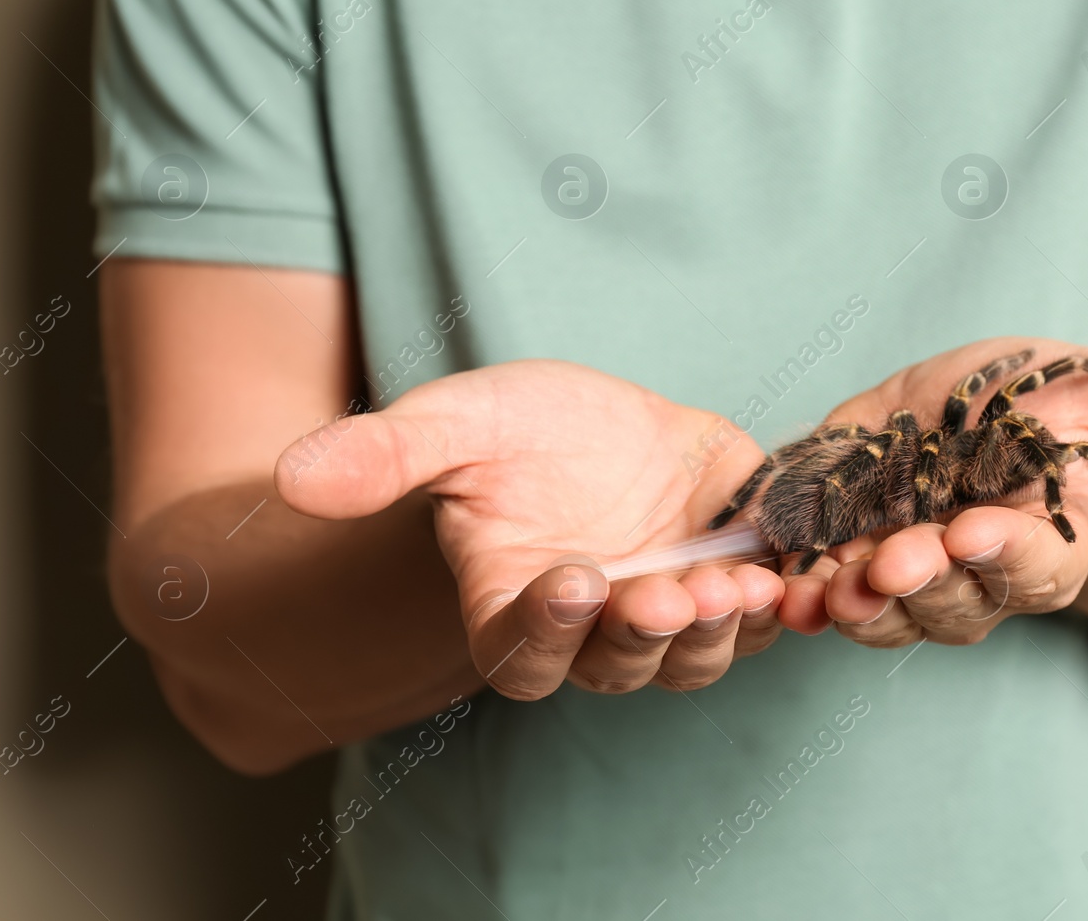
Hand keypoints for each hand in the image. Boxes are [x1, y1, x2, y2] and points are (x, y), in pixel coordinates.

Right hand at [274, 360, 785, 697]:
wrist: (595, 423)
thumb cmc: (511, 431)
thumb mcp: (453, 424)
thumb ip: (383, 455)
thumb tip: (293, 476)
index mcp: (513, 606)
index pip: (520, 650)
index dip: (541, 628)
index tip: (563, 578)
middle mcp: (593, 630)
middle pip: (618, 665)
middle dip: (642, 636)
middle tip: (664, 597)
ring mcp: (668, 609)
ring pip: (694, 655)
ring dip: (715, 629)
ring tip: (736, 585)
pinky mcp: (733, 577)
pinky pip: (761, 614)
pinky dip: (779, 602)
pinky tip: (794, 569)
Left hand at [775, 338, 1087, 644]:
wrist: (989, 413)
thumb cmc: (1065, 406)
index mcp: (1048, 540)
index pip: (1035, 565)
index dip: (1008, 553)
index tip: (981, 530)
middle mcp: (975, 574)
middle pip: (950, 601)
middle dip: (920, 584)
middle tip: (891, 561)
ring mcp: (908, 567)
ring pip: (883, 606)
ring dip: (852, 599)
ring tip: (824, 583)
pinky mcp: (847, 545)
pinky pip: (822, 581)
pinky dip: (798, 584)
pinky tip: (777, 580)